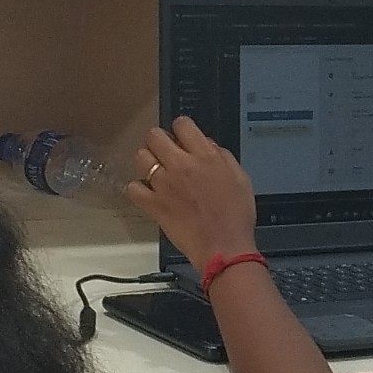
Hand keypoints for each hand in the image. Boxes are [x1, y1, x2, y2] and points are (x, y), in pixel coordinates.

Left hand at [126, 118, 258, 267]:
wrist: (224, 247)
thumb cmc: (236, 216)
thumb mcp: (240, 178)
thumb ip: (222, 156)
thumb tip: (207, 145)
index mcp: (205, 156)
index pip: (182, 124)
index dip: (181, 128)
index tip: (181, 136)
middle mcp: (181, 165)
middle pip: (154, 136)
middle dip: (159, 140)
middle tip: (165, 152)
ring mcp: (164, 185)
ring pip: (141, 157)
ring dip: (147, 160)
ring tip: (155, 170)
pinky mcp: (154, 204)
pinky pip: (132, 188)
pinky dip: (137, 189)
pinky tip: (147, 192)